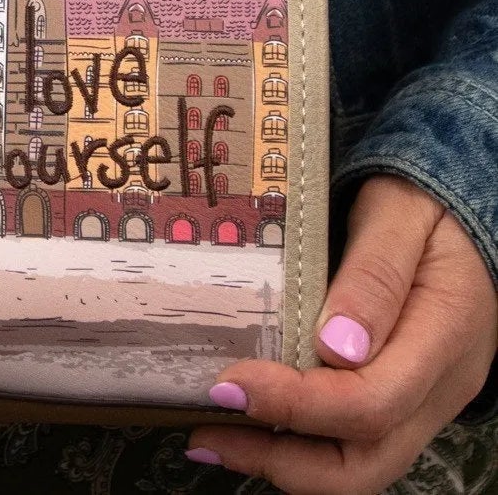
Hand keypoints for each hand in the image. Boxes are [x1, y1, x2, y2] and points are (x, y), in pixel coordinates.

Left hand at [185, 176, 496, 493]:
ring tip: (212, 435)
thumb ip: (374, 274)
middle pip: (367, 461)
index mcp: (443, 337)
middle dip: (282, 458)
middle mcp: (438, 387)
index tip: (230, 384)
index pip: (372, 402)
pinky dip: (298, 442)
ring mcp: (423, 399)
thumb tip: (337, 346)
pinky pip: (354, 440)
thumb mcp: (400, 215)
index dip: (296, 404)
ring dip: (282, 460)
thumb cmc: (425, 202)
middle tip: (207, 429)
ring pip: (360, 464)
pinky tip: (247, 422)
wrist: (461, 211)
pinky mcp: (402, 397)